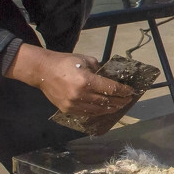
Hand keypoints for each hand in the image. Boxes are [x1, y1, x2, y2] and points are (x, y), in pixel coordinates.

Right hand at [6, 45, 134, 114]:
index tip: (131, 91)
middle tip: (128, 100)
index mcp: (86, 80)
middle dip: (120, 101)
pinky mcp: (67, 109)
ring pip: (98, 110)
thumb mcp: (84, 60)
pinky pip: (87, 113)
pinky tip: (105, 109)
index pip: (111, 88)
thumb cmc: (65, 62)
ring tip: (119, 106)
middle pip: (106, 101)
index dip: (123, 91)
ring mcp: (73, 104)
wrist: (42, 71)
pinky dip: (98, 112)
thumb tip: (110, 77)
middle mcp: (80, 94)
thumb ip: (99, 69)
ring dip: (111, 108)